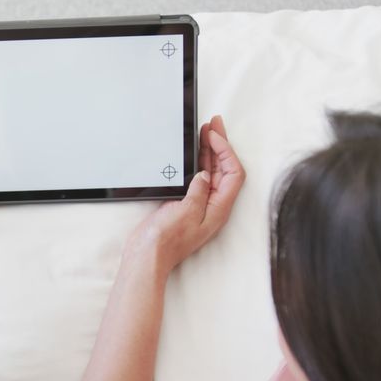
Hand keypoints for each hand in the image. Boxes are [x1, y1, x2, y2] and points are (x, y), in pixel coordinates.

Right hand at [123, 115, 244, 272]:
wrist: (147, 256)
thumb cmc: (166, 241)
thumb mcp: (185, 212)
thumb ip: (198, 190)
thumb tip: (205, 173)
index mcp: (218, 209)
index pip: (233, 173)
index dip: (226, 151)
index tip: (214, 135)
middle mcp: (213, 206)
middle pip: (224, 169)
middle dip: (221, 144)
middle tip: (214, 123)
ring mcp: (200, 205)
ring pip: (211, 172)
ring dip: (209, 151)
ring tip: (205, 131)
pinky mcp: (186, 205)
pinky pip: (197, 178)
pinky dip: (197, 162)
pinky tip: (193, 152)